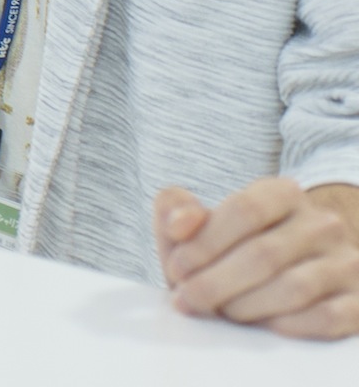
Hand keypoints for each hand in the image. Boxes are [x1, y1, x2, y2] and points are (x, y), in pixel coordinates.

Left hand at [157, 179, 358, 338]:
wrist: (302, 266)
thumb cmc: (238, 245)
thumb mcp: (204, 220)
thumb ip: (178, 210)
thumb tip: (179, 223)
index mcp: (283, 193)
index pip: (244, 210)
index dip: (205, 243)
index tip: (177, 269)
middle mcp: (322, 223)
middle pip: (264, 254)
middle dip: (216, 282)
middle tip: (190, 300)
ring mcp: (346, 262)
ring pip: (294, 287)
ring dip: (248, 305)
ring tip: (224, 312)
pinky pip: (327, 317)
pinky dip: (290, 324)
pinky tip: (265, 325)